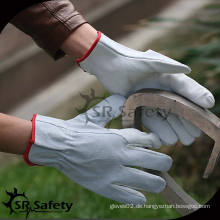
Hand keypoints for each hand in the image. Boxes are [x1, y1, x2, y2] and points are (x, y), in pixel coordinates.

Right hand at [23, 95, 171, 204]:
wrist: (58, 146)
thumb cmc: (76, 129)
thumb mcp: (94, 115)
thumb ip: (110, 107)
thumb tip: (123, 98)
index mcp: (118, 137)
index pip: (147, 139)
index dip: (155, 141)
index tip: (156, 143)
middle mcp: (119, 155)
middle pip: (153, 160)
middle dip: (164, 161)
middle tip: (166, 163)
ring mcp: (112, 173)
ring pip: (145, 180)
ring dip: (156, 182)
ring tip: (160, 182)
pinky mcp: (103, 186)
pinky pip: (126, 196)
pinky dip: (136, 198)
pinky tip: (141, 197)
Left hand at [77, 32, 214, 145]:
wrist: (109, 66)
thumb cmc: (130, 61)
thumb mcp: (151, 63)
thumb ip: (169, 66)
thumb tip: (188, 70)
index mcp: (169, 79)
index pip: (188, 94)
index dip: (197, 107)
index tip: (204, 120)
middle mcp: (162, 90)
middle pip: (178, 109)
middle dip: (186, 123)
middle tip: (191, 137)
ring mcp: (151, 99)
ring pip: (166, 117)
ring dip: (174, 129)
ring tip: (181, 141)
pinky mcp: (140, 106)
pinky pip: (152, 120)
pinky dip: (158, 129)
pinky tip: (165, 139)